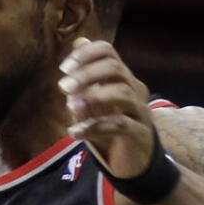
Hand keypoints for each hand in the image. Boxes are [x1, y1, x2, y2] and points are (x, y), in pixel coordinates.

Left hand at [59, 37, 153, 177]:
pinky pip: (119, 125)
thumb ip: (86, 78)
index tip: (64, 68)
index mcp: (122, 78)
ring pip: (122, 94)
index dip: (86, 55)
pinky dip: (94, 127)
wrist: (132, 163)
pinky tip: (74, 133)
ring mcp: (140, 111)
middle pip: (116, 69)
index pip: (108, 52)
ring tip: (70, 107)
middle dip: (87, 74)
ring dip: (92, 97)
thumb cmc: (110, 130)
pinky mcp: (140, 133)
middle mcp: (135, 90)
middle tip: (63, 87)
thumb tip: (79, 42)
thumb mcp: (93, 103)